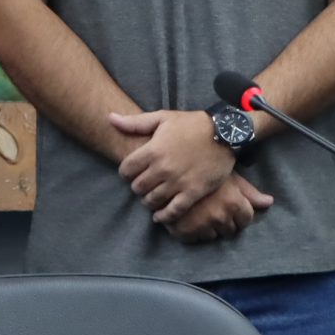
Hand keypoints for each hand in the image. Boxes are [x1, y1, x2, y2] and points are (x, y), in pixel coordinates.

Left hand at [111, 109, 239, 220]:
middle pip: (137, 187)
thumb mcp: (162, 118)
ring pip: (152, 200)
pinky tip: (160, 217)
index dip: (125, 172)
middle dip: (137, 187)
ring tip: (151, 198)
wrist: (225, 133)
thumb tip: (109, 118)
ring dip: (148, 201)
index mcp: (153, 150)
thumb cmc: (192, 124)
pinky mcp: (193, 192)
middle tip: (142, 185)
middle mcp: (163, 168)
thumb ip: (135, 122)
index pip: (126, 170)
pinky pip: (173, 211)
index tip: (131, 172)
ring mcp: (178, 182)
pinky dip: (164, 216)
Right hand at [162, 173, 271, 243]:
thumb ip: (248, 192)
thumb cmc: (201, 167)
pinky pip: (192, 239)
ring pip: (211, 236)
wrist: (168, 164)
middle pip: (229, 231)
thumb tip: (269, 203)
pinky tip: (186, 218)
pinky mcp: (183, 230)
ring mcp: (201, 224)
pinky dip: (189, 232)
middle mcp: (220, 215)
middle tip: (211, 208)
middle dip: (223, 222)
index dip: (238, 214)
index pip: (245, 220)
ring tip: (198, 212)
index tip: (228, 206)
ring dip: (206, 228)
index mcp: (233, 202)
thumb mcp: (228, 175)